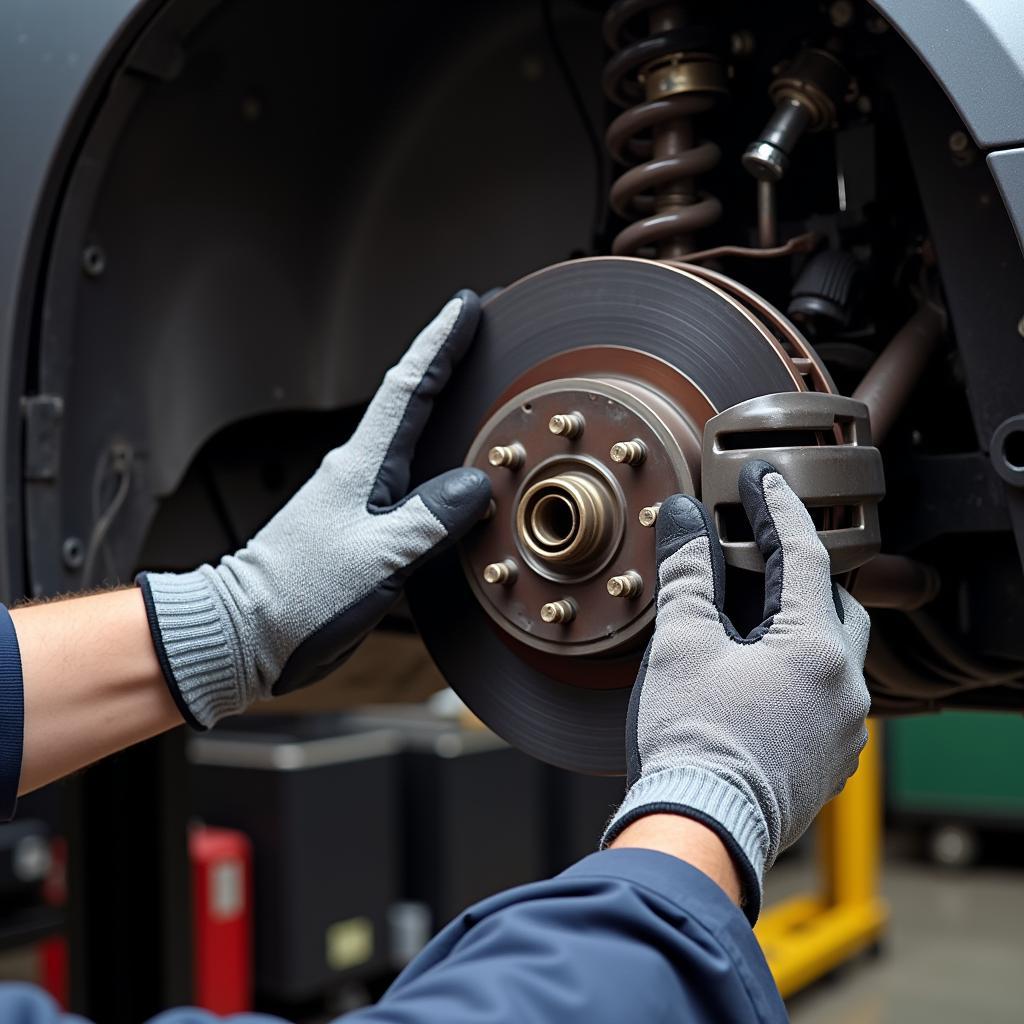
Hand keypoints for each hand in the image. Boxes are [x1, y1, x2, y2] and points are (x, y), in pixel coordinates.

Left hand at [138, 292, 490, 727]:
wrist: (249, 631)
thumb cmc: (301, 594)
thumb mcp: (379, 556)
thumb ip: (431, 519)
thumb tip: (474, 487)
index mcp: (362, 467)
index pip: (409, 388)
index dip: (440, 344)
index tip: (467, 308)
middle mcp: (359, 473)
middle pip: (410, 401)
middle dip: (446, 362)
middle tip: (481, 334)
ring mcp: (357, 499)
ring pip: (410, 440)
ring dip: (441, 410)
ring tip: (477, 392)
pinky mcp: (359, 528)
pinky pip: (408, 483)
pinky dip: (434, 464)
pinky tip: (451, 475)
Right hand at [602, 460, 870, 921]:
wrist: (699, 830)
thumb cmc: (691, 737)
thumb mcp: (682, 643)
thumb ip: (687, 571)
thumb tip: (681, 514)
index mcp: (815, 648)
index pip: (803, 555)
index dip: (777, 509)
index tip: (760, 477)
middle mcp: (845, 687)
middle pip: (835, 603)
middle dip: (801, 571)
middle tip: (761, 551)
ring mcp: (842, 730)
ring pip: (834, 654)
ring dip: (801, 625)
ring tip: (755, 615)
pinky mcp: (828, 761)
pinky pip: (826, 697)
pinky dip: (799, 671)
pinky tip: (760, 675)